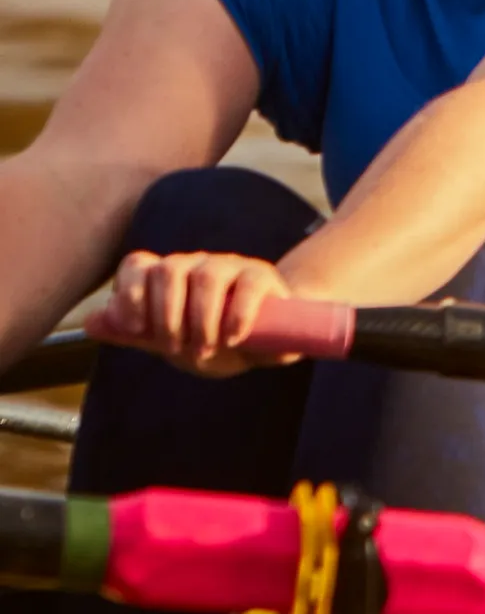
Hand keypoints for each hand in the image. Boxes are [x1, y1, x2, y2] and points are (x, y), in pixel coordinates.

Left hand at [83, 251, 296, 376]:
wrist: (264, 341)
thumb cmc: (211, 339)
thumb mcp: (168, 341)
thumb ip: (131, 332)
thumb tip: (90, 322)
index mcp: (167, 277)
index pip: (138, 264)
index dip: (130, 292)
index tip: (136, 328)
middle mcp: (195, 265)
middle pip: (170, 269)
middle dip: (166, 314)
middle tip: (174, 348)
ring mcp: (230, 266)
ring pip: (207, 275)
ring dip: (201, 318)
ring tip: (204, 349)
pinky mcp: (262, 276)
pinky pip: (247, 285)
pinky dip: (236, 314)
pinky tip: (232, 338)